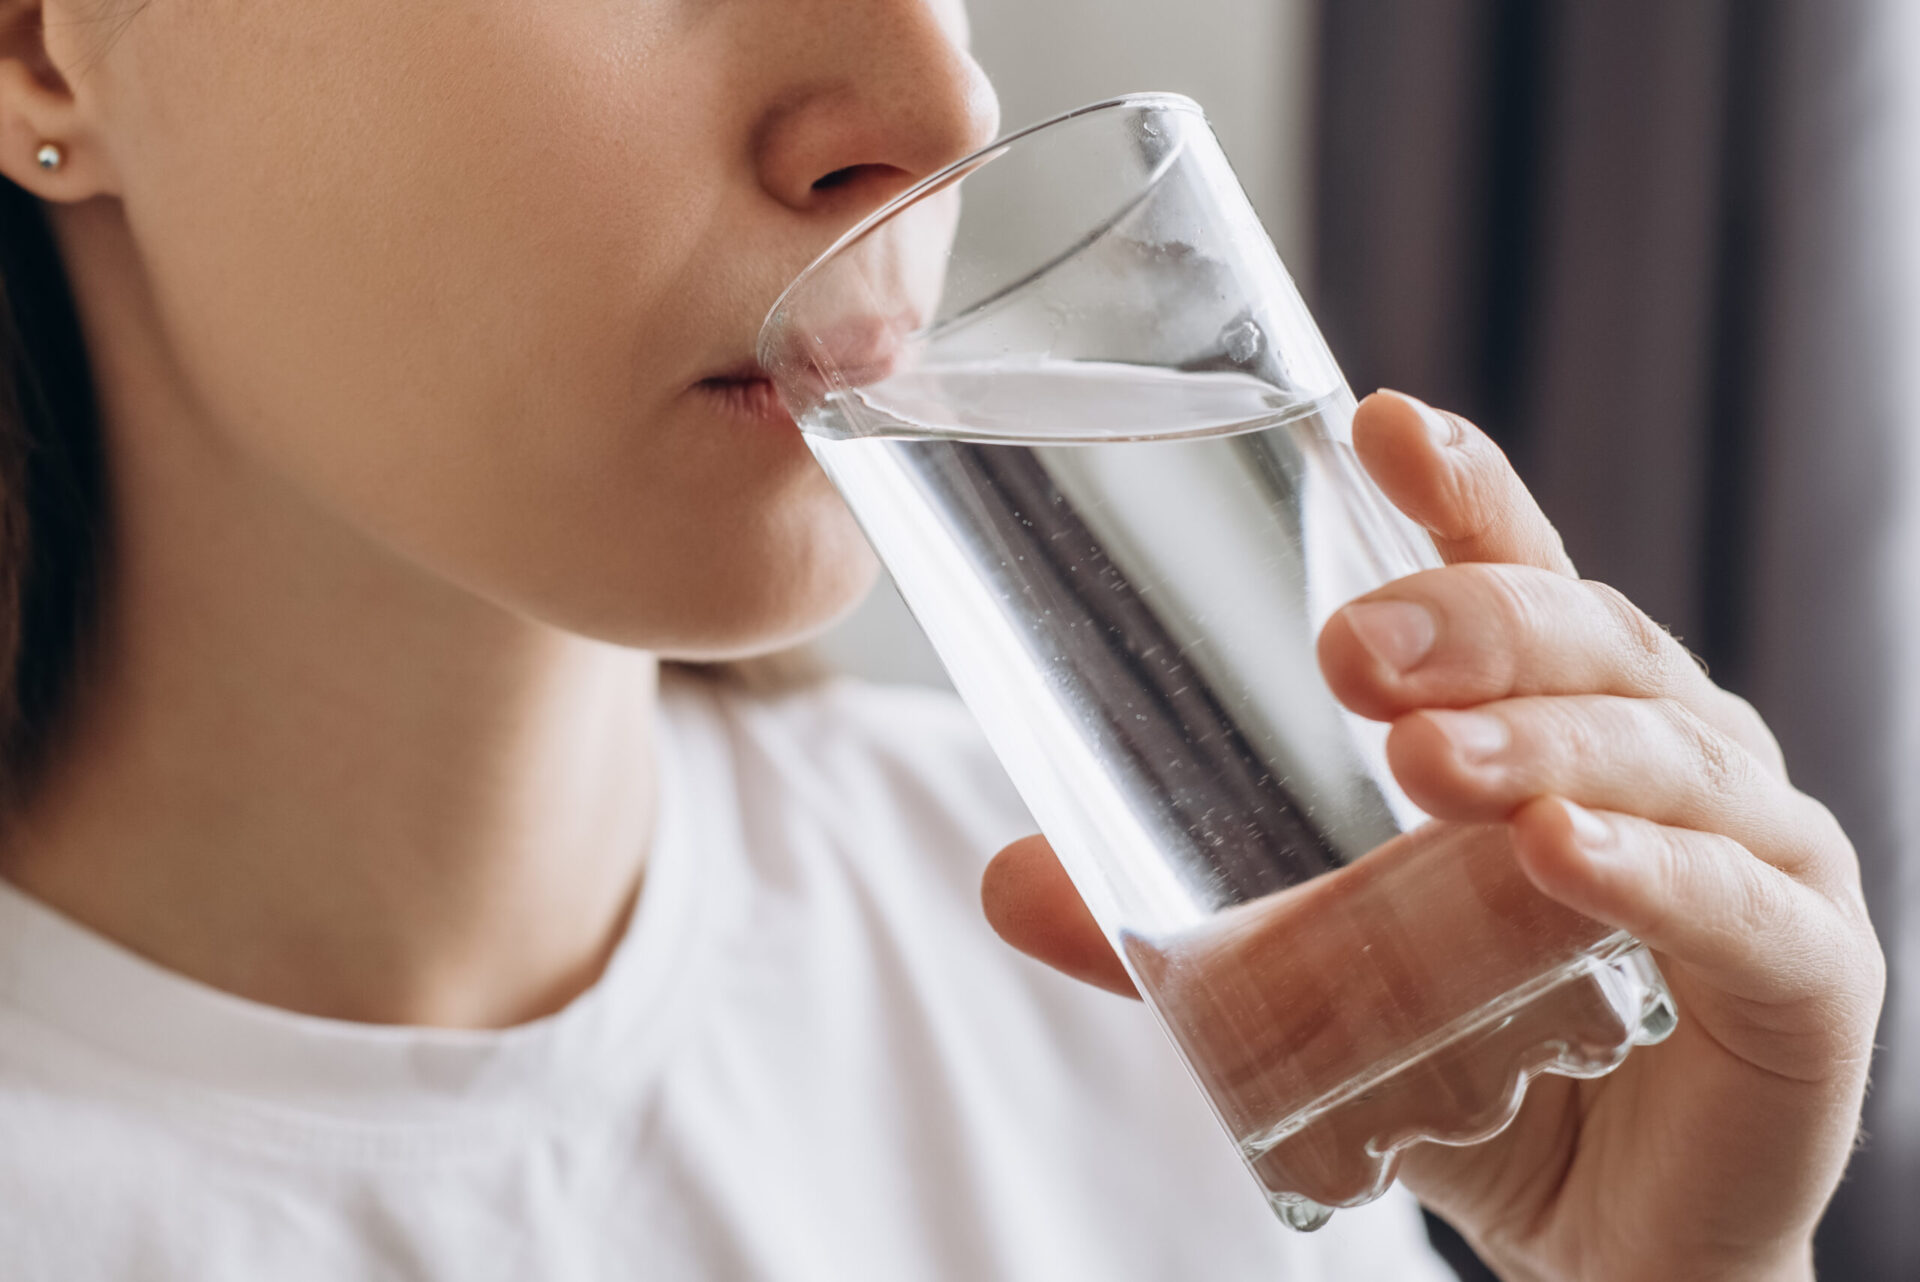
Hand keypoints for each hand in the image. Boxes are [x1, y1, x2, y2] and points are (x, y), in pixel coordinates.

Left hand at [981, 391, 1884, 1281]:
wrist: (1608, 1234)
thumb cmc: (1481, 1062)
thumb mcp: (1326, 982)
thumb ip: (1186, 931)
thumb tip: (1008, 879)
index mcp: (1561, 719)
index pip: (1518, 571)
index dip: (1459, 490)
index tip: (1376, 420)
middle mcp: (1671, 754)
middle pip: (1587, 641)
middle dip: (1474, 625)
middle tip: (1350, 649)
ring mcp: (1754, 849)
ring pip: (1657, 753)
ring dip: (1538, 744)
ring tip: (1424, 761)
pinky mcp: (1805, 971)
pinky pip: (1732, 903)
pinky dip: (1647, 872)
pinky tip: (1557, 857)